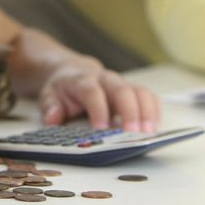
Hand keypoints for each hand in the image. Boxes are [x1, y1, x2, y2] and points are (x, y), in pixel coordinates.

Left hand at [8, 28, 160, 131]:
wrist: (74, 71)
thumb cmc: (64, 88)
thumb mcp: (49, 95)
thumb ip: (50, 106)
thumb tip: (53, 119)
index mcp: (83, 80)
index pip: (92, 91)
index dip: (98, 108)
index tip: (101, 128)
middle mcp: (106, 79)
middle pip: (122, 90)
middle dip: (129, 111)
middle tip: (133, 133)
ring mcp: (122, 84)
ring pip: (140, 91)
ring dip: (147, 111)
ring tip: (149, 133)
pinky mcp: (134, 91)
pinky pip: (149, 97)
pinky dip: (155, 111)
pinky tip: (155, 128)